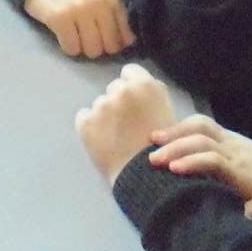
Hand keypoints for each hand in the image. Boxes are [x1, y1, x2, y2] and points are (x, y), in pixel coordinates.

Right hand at [23, 0, 134, 58]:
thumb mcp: (101, 1)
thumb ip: (116, 19)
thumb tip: (129, 43)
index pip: (123, 37)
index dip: (113, 45)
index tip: (102, 40)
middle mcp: (98, 2)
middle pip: (108, 47)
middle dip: (98, 48)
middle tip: (86, 38)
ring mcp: (78, 9)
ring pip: (91, 50)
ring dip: (82, 49)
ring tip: (75, 36)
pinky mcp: (60, 17)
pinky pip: (71, 48)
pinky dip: (68, 47)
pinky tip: (64, 35)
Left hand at [75, 63, 176, 183]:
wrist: (146, 178)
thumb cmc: (163, 150)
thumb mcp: (167, 113)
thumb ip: (150, 96)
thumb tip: (136, 87)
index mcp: (146, 86)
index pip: (130, 72)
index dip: (131, 86)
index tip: (133, 102)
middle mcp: (123, 91)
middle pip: (114, 87)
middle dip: (118, 101)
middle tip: (126, 124)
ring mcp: (103, 106)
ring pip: (100, 104)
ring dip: (104, 115)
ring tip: (116, 137)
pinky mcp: (86, 122)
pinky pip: (84, 118)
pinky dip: (89, 127)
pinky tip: (102, 141)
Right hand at [148, 118, 251, 220]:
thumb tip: (241, 218)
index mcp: (239, 170)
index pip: (214, 160)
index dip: (194, 162)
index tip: (173, 169)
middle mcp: (231, 149)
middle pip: (202, 140)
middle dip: (176, 147)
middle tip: (153, 158)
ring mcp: (227, 137)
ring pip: (201, 126)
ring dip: (176, 130)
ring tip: (153, 139)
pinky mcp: (223, 132)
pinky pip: (202, 122)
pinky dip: (181, 124)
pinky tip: (164, 133)